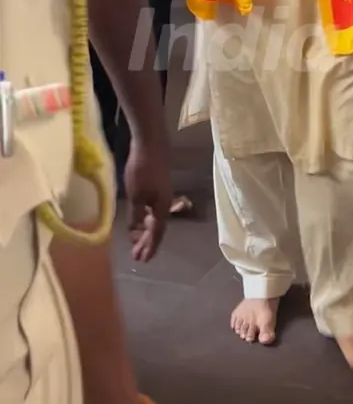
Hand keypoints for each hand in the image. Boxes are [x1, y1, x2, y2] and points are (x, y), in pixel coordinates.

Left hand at [124, 133, 171, 261]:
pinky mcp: (157, 186)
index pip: (156, 233)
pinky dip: (144, 218)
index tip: (143, 260)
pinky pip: (152, 209)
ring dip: (145, 231)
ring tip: (135, 242)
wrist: (150, 143)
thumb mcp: (135, 195)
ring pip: (154, 218)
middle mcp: (165, 203)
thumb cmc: (142, 170)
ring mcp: (162, 194)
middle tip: (137, 256)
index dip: (150, 247)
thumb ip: (135, 215)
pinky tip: (138, 219)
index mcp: (162, 208)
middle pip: (157, 228)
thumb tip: (134, 230)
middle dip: (147, 242)